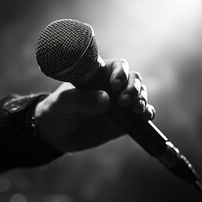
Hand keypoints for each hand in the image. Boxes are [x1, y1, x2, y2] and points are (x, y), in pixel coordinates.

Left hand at [34, 59, 154, 152]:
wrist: (53, 135)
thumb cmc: (55, 111)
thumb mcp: (62, 104)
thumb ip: (81, 100)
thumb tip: (105, 100)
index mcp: (97, 76)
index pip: (117, 66)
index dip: (121, 72)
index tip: (114, 84)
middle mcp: (111, 88)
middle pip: (133, 80)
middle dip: (133, 88)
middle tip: (123, 101)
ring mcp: (118, 106)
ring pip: (140, 96)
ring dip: (142, 100)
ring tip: (137, 110)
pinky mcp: (122, 123)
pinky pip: (141, 116)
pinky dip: (148, 114)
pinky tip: (146, 117)